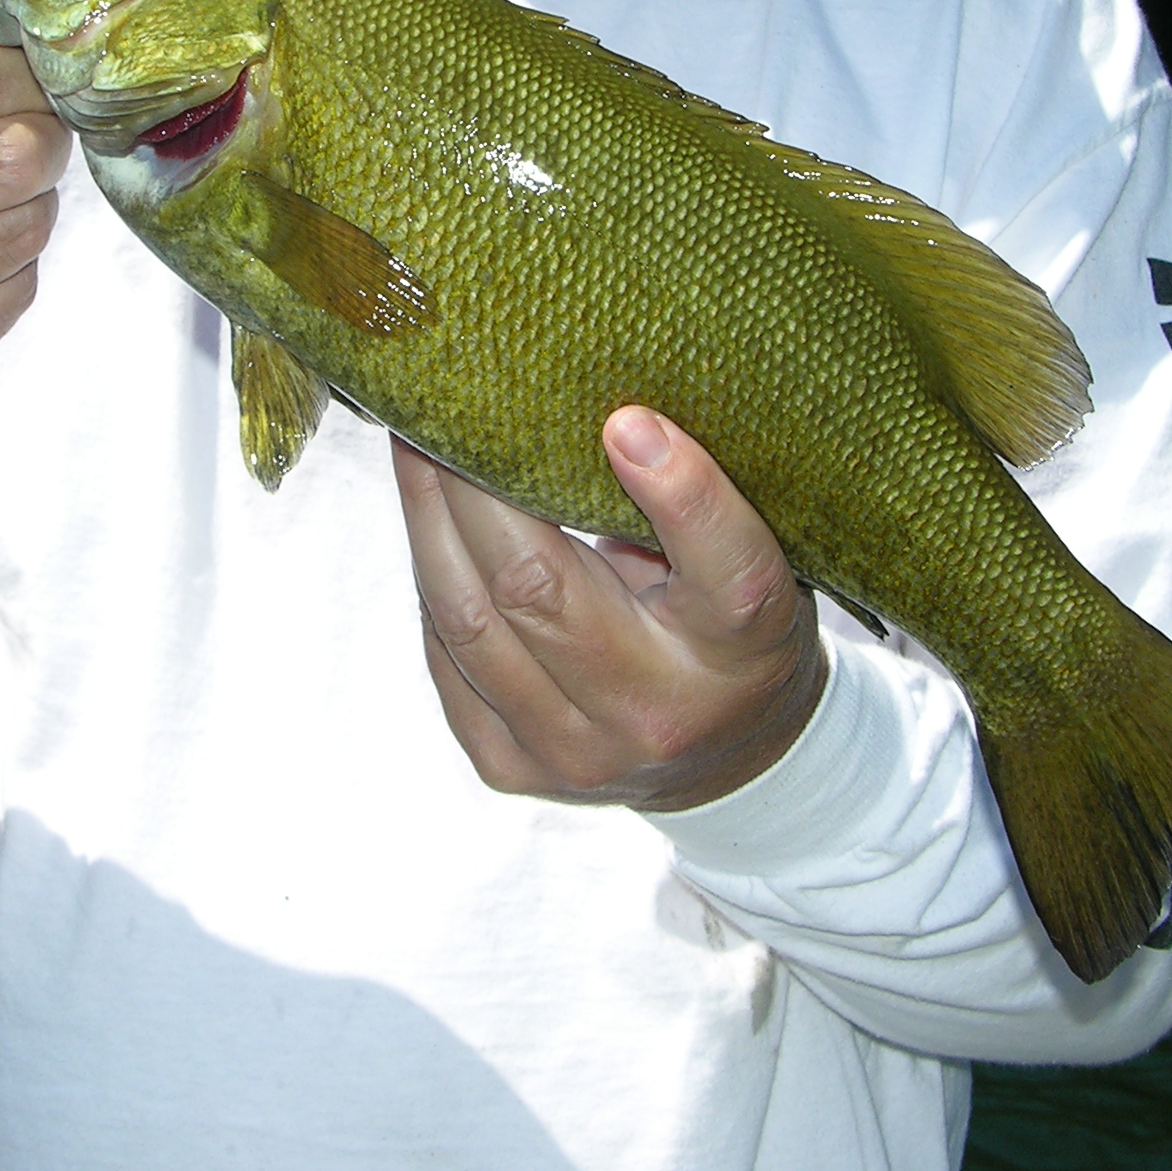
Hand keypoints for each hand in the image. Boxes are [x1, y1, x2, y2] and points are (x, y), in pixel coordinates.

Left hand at [396, 407, 828, 811]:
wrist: (728, 763)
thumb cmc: (733, 629)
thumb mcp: (757, 555)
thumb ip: (692, 497)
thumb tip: (604, 407)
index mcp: (746, 650)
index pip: (730, 575)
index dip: (683, 495)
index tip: (630, 417)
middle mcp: (659, 713)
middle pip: (540, 589)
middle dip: (471, 485)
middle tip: (442, 403)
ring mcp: (576, 754)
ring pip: (465, 621)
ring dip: (427, 521)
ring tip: (413, 445)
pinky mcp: (511, 768)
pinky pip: (445, 655)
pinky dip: (434, 578)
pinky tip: (426, 522)